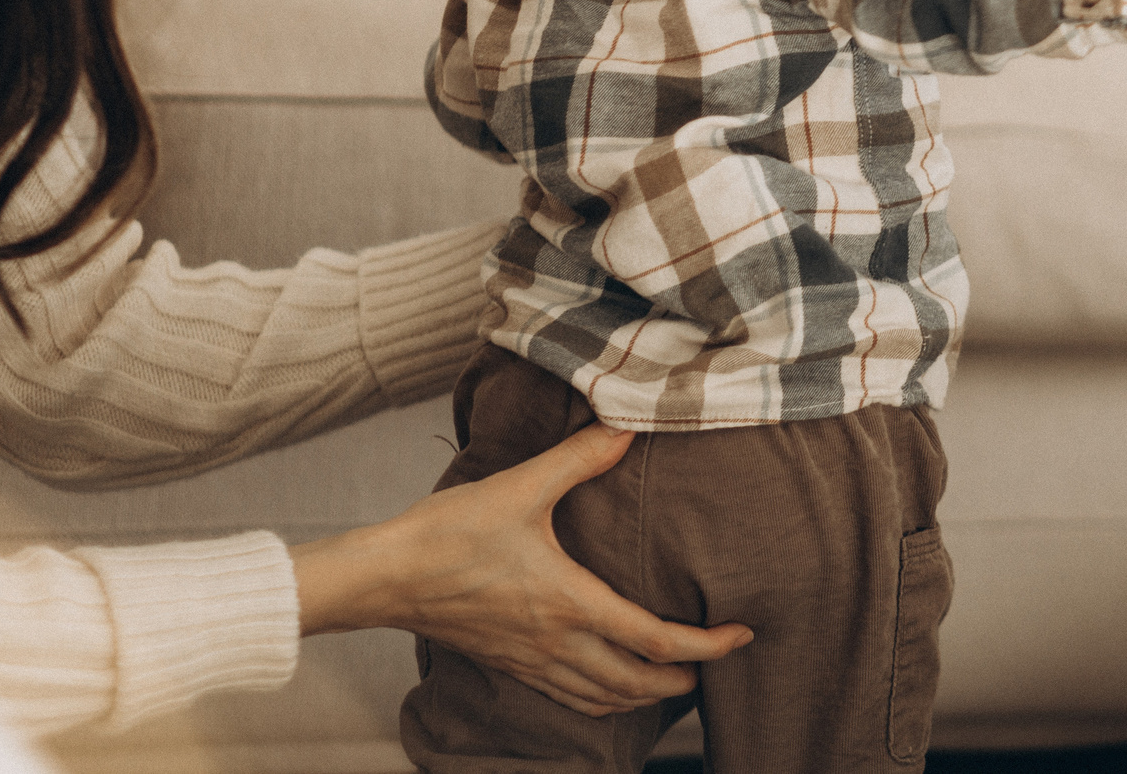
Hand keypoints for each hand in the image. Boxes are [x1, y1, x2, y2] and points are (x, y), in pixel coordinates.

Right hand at [290, 424, 750, 715]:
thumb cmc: (448, 533)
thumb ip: (580, 457)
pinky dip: (603, 698)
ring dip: (645, 694)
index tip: (741, 635)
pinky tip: (608, 684)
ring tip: (673, 677)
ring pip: (604, 698)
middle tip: (715, 662)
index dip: (706, 644)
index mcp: (570, 604)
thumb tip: (627, 427)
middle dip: (683, 677)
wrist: (385, 576)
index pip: (655, 639)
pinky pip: (569, 697)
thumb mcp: (520, 485)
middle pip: (637, 683)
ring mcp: (531, 660)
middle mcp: (556, 643)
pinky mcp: (509, 663)